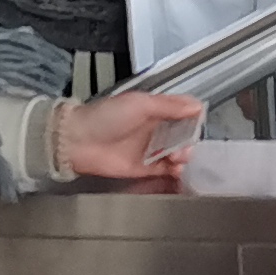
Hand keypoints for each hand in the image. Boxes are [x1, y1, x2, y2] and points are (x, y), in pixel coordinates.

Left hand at [60, 88, 203, 179]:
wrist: (78, 142)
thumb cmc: (105, 118)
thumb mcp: (140, 104)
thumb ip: (169, 106)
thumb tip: (196, 106)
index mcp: (152, 109)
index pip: (180, 111)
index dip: (192, 117)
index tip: (197, 122)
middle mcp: (152, 128)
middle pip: (181, 134)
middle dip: (188, 140)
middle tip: (184, 145)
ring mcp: (148, 149)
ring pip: (175, 152)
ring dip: (182, 155)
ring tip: (178, 158)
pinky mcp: (142, 168)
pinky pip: (164, 170)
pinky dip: (174, 171)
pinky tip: (177, 170)